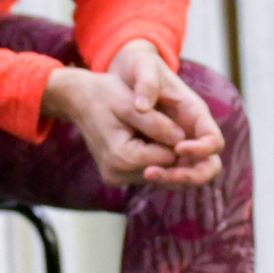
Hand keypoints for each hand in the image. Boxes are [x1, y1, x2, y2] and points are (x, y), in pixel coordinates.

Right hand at [41, 41, 223, 189]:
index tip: (188, 129)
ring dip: (172, 160)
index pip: (168, 158)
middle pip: (166, 173)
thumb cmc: (104, 95)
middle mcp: (119, 173)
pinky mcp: (119, 175)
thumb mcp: (131, 103)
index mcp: (122, 156)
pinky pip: (149, 172)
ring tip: (180, 138)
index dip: (184, 144)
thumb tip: (181, 139)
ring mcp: (117, 177)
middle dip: (183, 158)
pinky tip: (163, 143)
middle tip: (195, 139)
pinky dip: (159, 159)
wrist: (78, 99)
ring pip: (160, 176)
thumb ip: (156, 123)